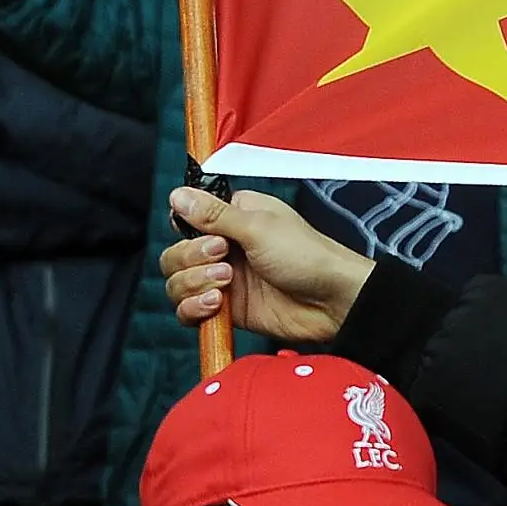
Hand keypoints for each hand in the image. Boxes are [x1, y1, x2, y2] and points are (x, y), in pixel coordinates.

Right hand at [164, 187, 372, 345]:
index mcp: (235, 217)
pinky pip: (187, 311)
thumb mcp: (259, 228)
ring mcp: (224, 280)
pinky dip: (193, 309)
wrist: (331, 301)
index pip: (186, 219)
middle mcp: (225, 247)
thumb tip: (178, 194)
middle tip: (224, 258)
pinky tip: (216, 305)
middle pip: (174, 254)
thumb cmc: (308, 256)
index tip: (210, 235)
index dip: (188, 229)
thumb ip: (214, 215)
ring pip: (176, 284)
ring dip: (193, 284)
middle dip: (191, 259)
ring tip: (227, 284)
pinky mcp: (225, 309)